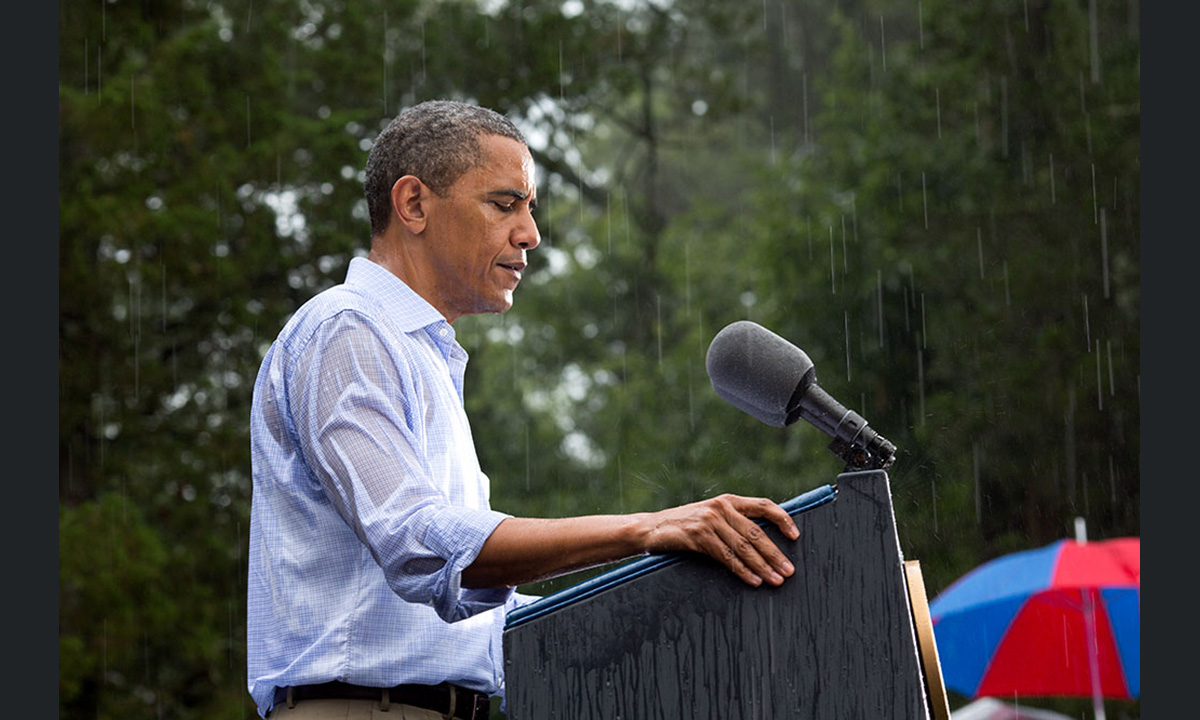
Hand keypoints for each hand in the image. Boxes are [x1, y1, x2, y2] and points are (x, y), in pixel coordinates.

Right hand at [639, 494, 799, 586]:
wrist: (650, 529)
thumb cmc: (684, 526)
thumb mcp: (711, 518)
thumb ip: (733, 523)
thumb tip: (763, 542)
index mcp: (728, 501)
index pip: (763, 505)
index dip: (782, 519)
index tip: (796, 536)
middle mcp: (721, 507)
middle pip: (756, 532)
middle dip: (775, 554)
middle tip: (789, 570)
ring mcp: (709, 521)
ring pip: (744, 547)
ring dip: (763, 566)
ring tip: (776, 580)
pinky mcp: (698, 536)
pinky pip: (726, 557)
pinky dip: (743, 570)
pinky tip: (754, 580)